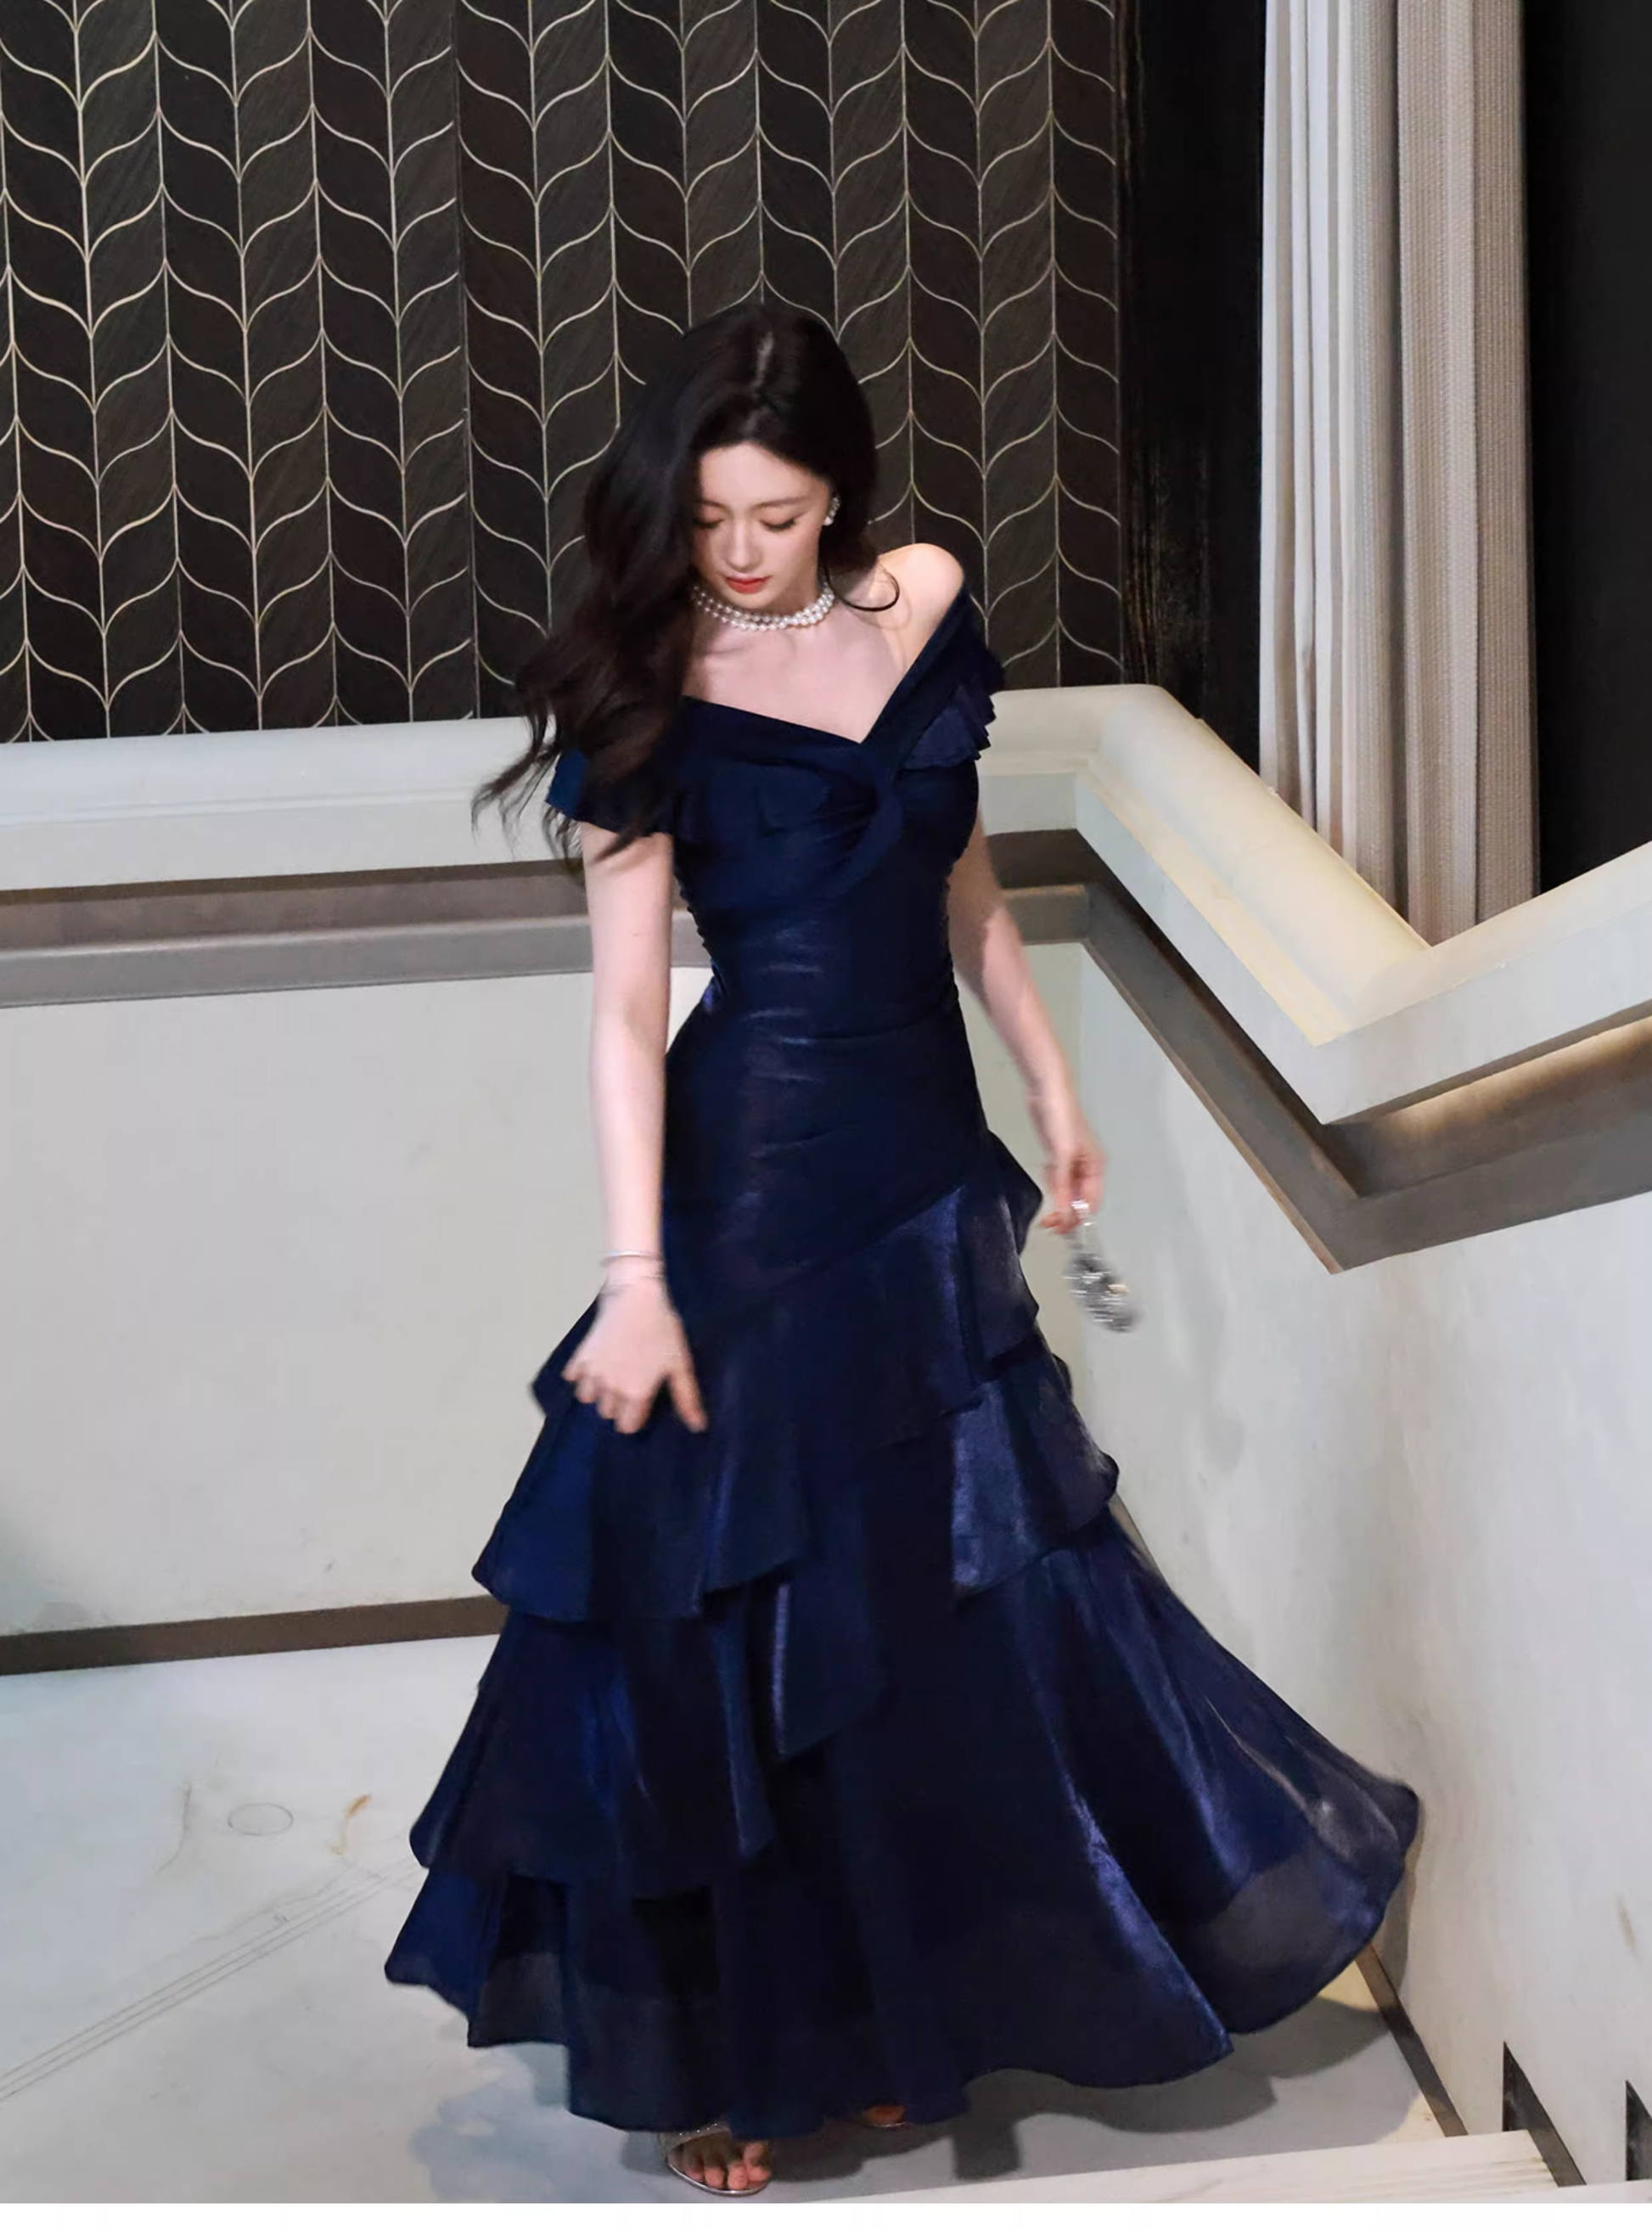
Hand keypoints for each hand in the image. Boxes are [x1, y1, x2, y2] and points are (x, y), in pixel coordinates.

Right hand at [563, 1277, 707, 1433]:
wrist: (636, 1295)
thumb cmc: (662, 1329)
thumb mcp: (680, 1364)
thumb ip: (687, 1398)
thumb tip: (698, 1427)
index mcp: (635, 1393)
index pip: (627, 1426)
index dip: (636, 1418)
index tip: (643, 1403)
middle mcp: (609, 1388)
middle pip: (607, 1412)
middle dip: (618, 1405)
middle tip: (631, 1384)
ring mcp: (592, 1372)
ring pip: (588, 1397)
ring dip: (599, 1392)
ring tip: (613, 1376)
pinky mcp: (580, 1356)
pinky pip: (574, 1378)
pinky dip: (582, 1376)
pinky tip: (596, 1364)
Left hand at [1027, 1076, 1107, 1233]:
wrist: (1046, 1091)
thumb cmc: (1061, 1119)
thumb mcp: (1062, 1155)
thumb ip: (1063, 1185)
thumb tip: (1063, 1215)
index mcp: (1096, 1168)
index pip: (1091, 1203)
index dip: (1077, 1218)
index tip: (1059, 1228)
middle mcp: (1087, 1168)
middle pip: (1079, 1200)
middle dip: (1065, 1212)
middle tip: (1047, 1223)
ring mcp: (1072, 1162)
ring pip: (1067, 1190)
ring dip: (1057, 1196)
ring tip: (1046, 1192)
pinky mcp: (1058, 1155)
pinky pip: (1057, 1178)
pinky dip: (1052, 1181)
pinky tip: (1046, 1171)